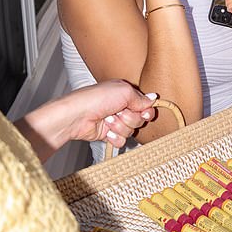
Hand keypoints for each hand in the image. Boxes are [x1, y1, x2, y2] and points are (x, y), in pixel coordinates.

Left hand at [16, 81, 156, 161]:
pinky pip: (121, 140)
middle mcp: (121, 107)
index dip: (146, 111)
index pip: (145, 105)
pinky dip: (115, 138)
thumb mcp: (124, 91)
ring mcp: (115, 121)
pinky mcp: (108, 134)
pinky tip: (107, 132)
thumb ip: (141, 98)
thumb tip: (154, 98)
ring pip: (131, 131)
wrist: (77, 115)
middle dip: (130, 118)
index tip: (145, 113)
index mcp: (126, 94)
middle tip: (118, 112)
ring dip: (120, 127)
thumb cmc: (97, 98)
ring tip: (108, 120)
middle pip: (140, 119)